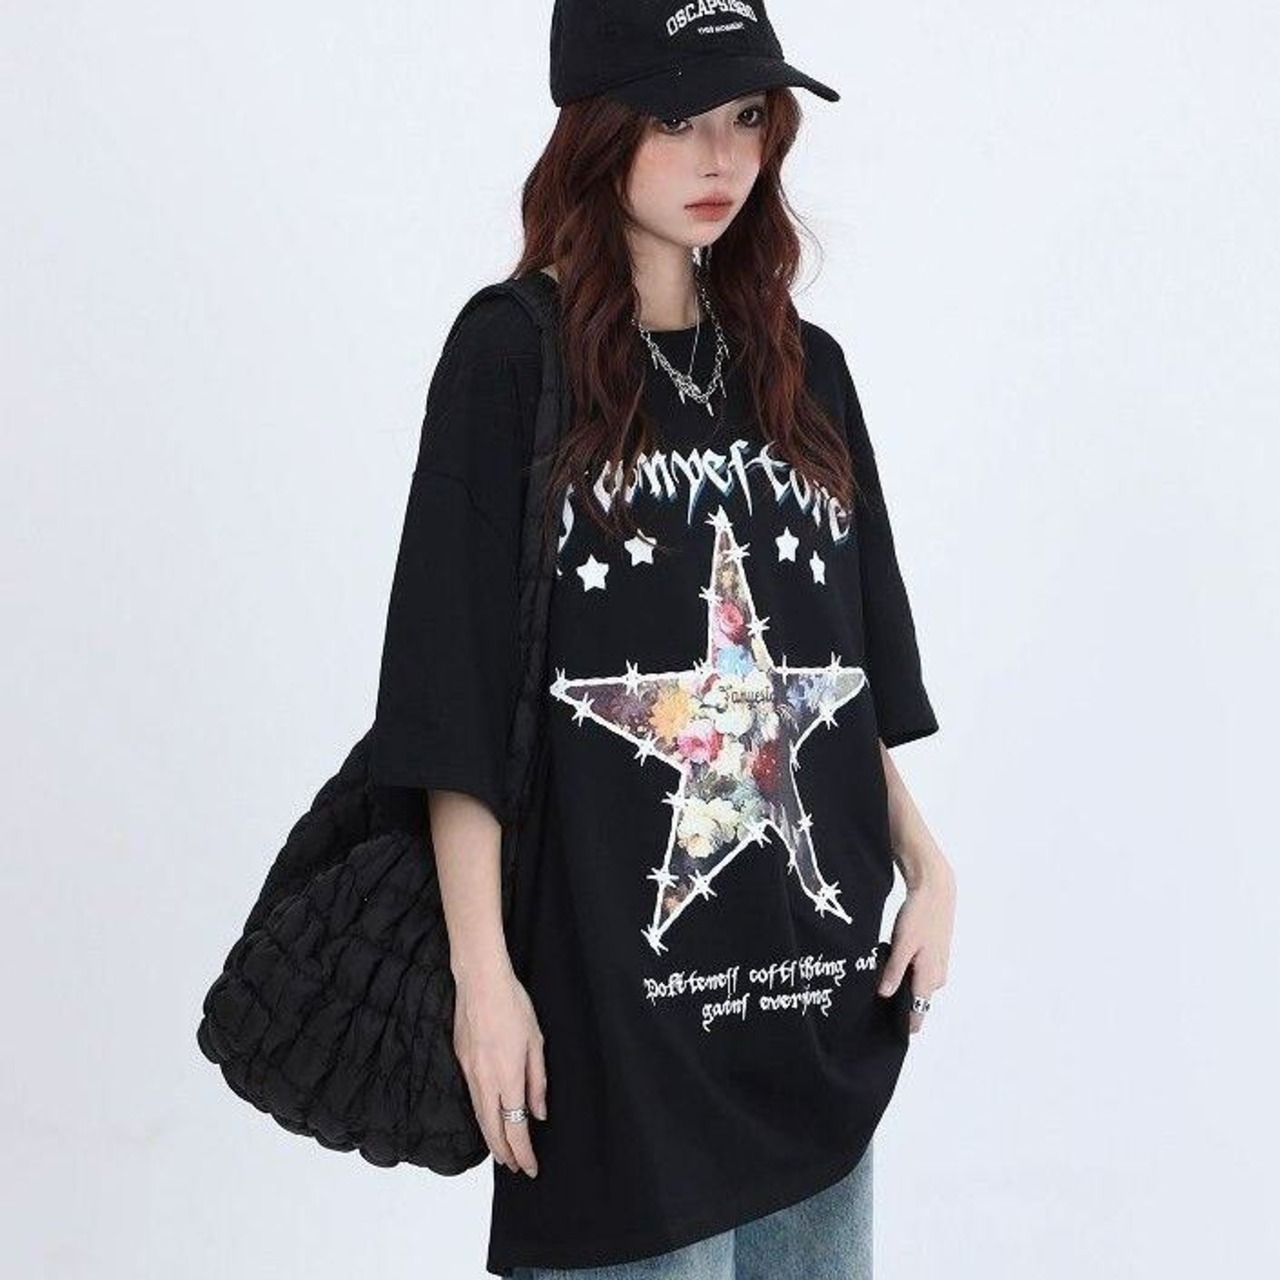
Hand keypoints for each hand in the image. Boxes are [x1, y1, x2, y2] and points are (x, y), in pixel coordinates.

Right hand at [452, 961, 546, 1176]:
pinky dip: (481, 1117)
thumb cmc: (512, 1005)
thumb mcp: (536, 1041)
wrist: (480, 981)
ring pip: (479, 1117)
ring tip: (502, 1152)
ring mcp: (469, 1072)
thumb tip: (538, 1112)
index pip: (515, 1128)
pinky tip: (488, 1119)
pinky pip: (472, 1099)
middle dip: (505, 1153)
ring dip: (491, 1139)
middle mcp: (485, 1081)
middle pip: (492, 1130)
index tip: (530, 1167)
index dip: (522, 1152)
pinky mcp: (461, 1062)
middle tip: (515, 1168)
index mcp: (508, 1077)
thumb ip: (537, 1080)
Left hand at [878, 852, 955, 1034]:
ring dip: (900, 986)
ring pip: (916, 985)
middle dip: (897, 1004)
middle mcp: (937, 976)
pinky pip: (917, 973)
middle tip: (870, 1004)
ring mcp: (937, 965)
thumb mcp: (902, 943)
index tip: (887, 1034)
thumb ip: (894, 970)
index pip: (918, 1012)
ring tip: (876, 982)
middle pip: (916, 1000)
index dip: (905, 1025)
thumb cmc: (920, 914)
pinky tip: (888, 964)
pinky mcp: (934, 954)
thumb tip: (886, 995)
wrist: (936, 889)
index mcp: (930, 976)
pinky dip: (904, 973)